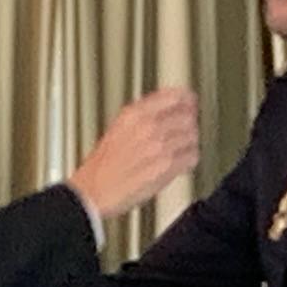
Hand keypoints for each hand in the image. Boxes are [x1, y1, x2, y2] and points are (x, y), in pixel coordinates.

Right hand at [65, 89, 201, 220]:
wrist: (94, 190)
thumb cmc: (104, 164)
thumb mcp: (119, 128)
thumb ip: (143, 116)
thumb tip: (166, 108)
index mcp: (134, 114)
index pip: (174, 96)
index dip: (187, 100)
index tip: (191, 102)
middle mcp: (148, 127)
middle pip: (187, 116)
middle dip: (189, 124)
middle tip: (188, 130)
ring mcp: (158, 146)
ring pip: (192, 136)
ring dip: (190, 143)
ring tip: (183, 148)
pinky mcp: (166, 167)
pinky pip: (191, 157)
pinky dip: (190, 159)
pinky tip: (182, 162)